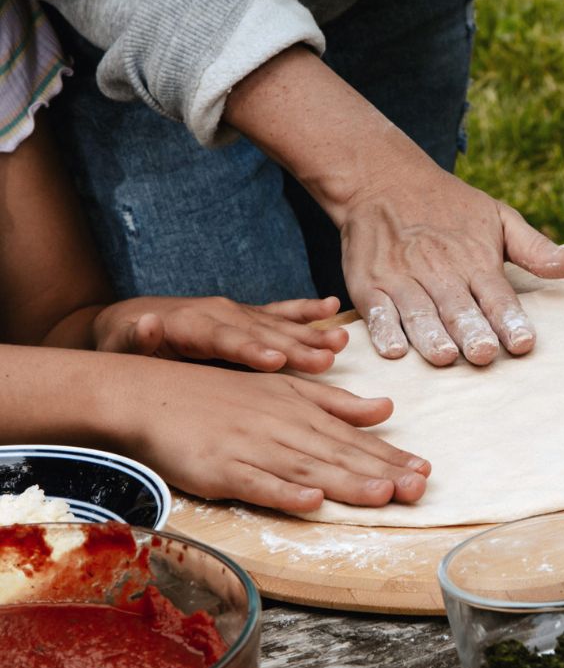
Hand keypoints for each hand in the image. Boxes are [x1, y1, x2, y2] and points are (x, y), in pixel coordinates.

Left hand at [93, 295, 349, 372]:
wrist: (127, 321)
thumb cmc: (124, 344)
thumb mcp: (119, 346)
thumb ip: (134, 340)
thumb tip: (147, 324)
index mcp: (189, 325)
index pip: (224, 340)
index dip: (251, 349)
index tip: (276, 360)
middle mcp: (218, 313)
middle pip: (262, 332)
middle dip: (295, 346)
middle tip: (325, 358)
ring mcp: (235, 312)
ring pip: (277, 324)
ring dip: (311, 333)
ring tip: (340, 340)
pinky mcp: (246, 316)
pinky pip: (280, 312)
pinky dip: (306, 310)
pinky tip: (331, 307)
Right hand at [117, 358, 429, 512]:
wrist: (152, 394)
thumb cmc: (223, 394)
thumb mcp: (286, 388)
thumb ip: (337, 402)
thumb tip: (386, 409)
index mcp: (302, 410)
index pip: (354, 438)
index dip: (390, 455)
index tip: (424, 470)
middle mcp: (285, 428)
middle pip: (340, 455)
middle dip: (382, 472)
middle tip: (419, 487)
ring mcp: (254, 449)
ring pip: (308, 468)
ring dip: (347, 482)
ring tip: (383, 494)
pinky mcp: (222, 469)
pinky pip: (257, 483)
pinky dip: (284, 491)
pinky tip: (310, 500)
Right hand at [221, 45, 563, 366]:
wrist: (380, 177)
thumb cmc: (449, 205)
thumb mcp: (499, 218)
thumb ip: (540, 250)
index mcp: (475, 259)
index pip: (496, 295)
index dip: (510, 320)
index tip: (522, 343)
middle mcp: (439, 270)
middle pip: (458, 307)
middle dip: (472, 331)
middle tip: (485, 354)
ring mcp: (401, 278)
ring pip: (418, 311)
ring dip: (431, 335)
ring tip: (445, 356)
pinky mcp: (369, 284)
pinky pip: (377, 310)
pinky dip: (383, 330)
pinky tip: (394, 350)